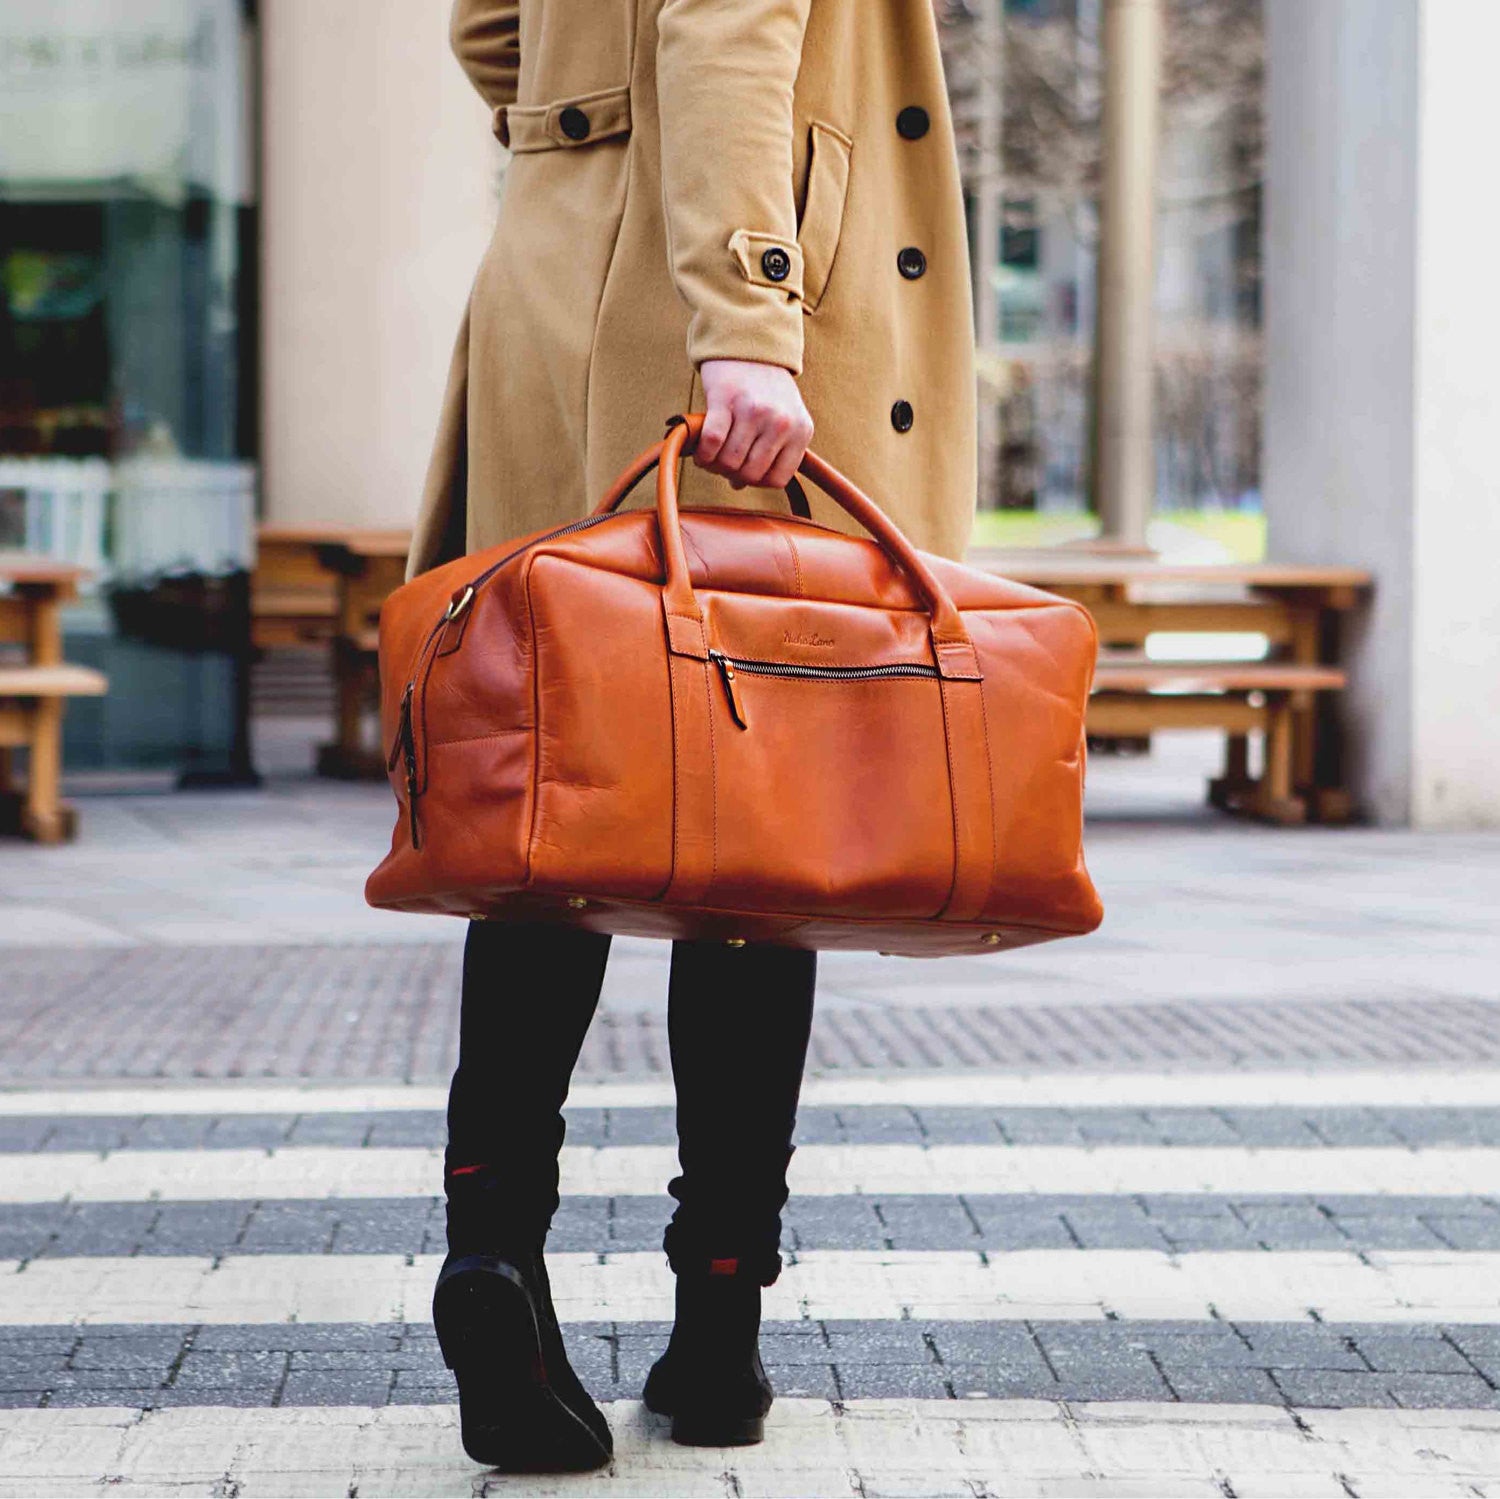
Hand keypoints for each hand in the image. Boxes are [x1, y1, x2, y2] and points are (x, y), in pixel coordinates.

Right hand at [696, 360, 813, 489]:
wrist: (748, 342)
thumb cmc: (765, 387)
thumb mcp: (785, 418)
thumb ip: (771, 453)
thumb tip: (739, 485)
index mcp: (800, 429)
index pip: (777, 479)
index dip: (756, 481)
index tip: (744, 471)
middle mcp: (780, 422)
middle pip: (751, 474)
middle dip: (732, 475)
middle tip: (723, 464)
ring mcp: (754, 411)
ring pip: (729, 462)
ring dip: (714, 466)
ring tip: (711, 457)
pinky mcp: (726, 400)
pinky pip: (712, 443)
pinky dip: (702, 455)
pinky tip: (700, 452)